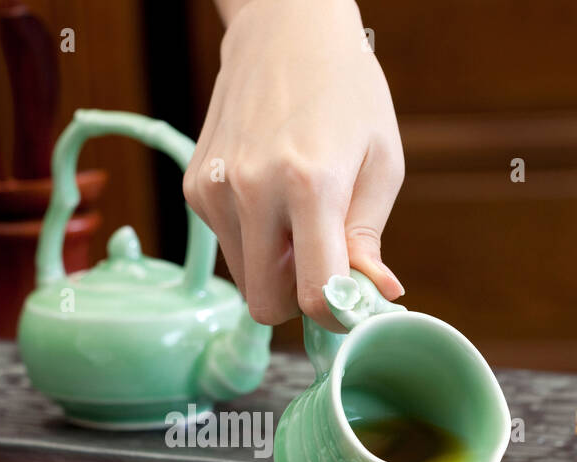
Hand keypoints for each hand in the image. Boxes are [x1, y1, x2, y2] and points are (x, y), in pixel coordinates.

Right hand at [184, 0, 404, 329]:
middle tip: (322, 266)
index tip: (349, 307)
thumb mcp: (381, 162)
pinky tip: (269, 195)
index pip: (313, 294)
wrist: (284, 30)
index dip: (334, 316)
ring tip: (297, 216)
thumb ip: (368, 238)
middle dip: (296, 300)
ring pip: (245, 281)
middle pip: (266, 305)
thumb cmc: (347, 93)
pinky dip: (251, 239)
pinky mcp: (195, 188)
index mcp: (309, 184)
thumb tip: (374, 296)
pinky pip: (227, 247)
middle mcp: (252, 190)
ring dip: (273, 267)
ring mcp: (215, 190)